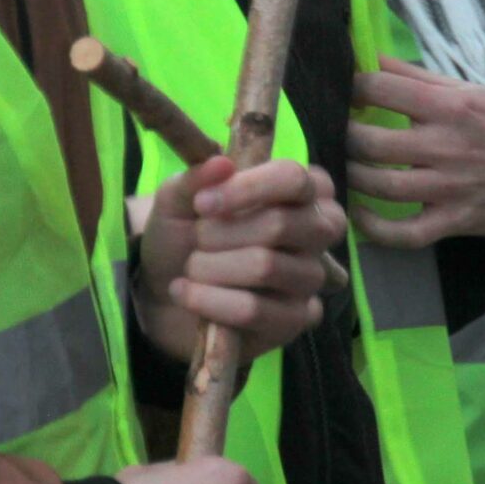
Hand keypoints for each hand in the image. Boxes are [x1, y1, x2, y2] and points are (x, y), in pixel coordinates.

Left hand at [135, 156, 343, 361]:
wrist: (166, 289)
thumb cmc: (185, 233)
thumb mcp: (178, 199)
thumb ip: (196, 179)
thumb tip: (222, 165)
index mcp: (301, 189)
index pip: (293, 179)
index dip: (247, 189)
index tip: (202, 203)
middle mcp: (318, 230)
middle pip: (279, 224)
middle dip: (220, 233)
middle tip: (196, 240)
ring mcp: (311, 277)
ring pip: (265, 267)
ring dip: (211, 267)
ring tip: (192, 268)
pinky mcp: (296, 318)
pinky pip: (255, 310)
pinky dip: (210, 301)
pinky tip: (188, 294)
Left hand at [345, 56, 484, 246]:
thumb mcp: (472, 90)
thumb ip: (419, 78)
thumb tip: (372, 56)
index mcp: (450, 105)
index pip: (379, 88)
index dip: (350, 86)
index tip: (341, 91)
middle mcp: (446, 145)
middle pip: (370, 142)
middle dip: (343, 136)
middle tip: (337, 133)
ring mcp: (450, 187)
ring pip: (381, 186)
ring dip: (352, 177)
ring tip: (345, 167)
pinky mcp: (456, 221)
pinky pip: (405, 234)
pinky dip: (376, 229)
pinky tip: (361, 214)